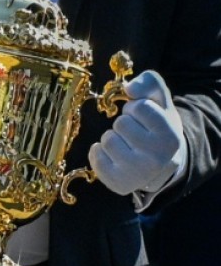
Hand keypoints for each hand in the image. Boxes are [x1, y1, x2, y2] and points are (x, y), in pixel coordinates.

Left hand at [89, 70, 186, 195]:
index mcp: (170, 136)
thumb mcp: (160, 100)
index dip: (136, 109)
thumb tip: (129, 88)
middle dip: (123, 124)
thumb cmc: (156, 126)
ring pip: (106, 140)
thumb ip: (149, 82)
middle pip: (120, 124)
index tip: (143, 118)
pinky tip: (113, 156)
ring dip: (112, 138)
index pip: (139, 107)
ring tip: (125, 144)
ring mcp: (137, 173)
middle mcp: (156, 157)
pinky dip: (99, 152)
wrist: (161, 164)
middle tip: (134, 133)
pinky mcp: (119, 183)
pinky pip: (95, 156)